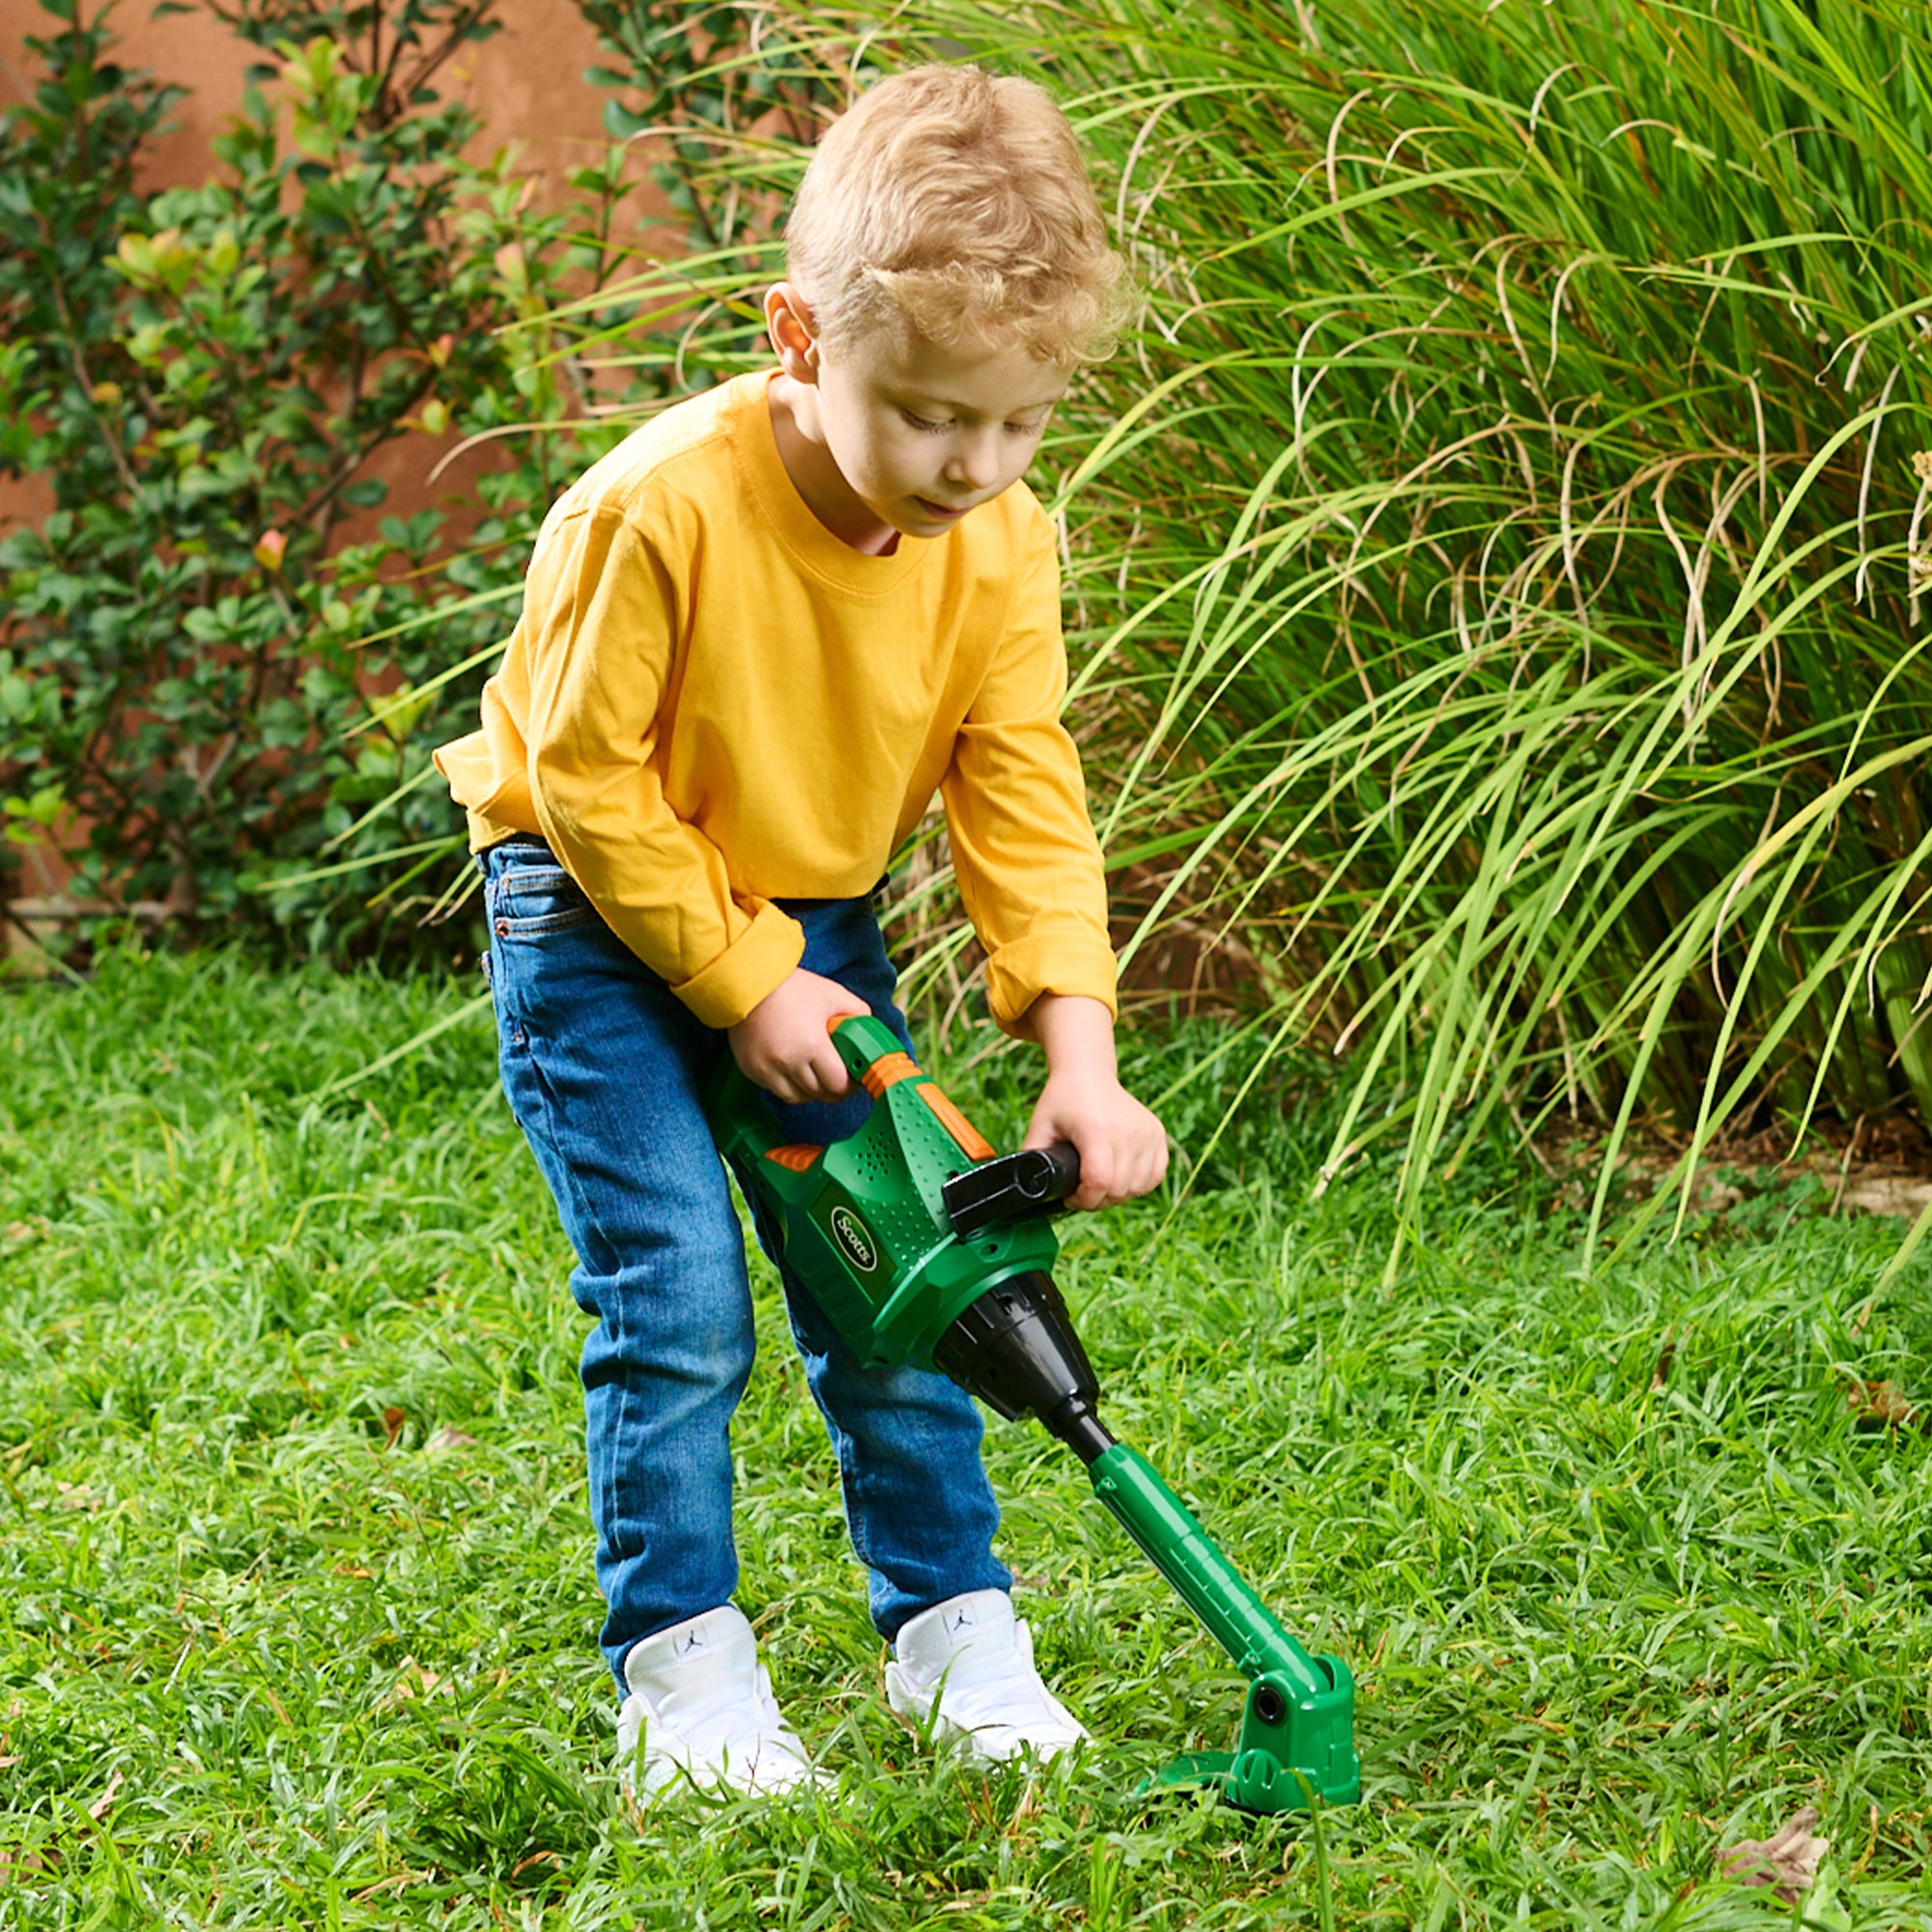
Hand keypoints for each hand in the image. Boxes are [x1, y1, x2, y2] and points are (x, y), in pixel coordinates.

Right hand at [728, 969, 869, 1104]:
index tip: (852, 1080)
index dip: (849, 1086)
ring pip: (795, 1098)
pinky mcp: (751, 1069)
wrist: (747, 981)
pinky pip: (774, 1089)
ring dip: (808, 1092)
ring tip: (814, 1077)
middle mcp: (788, 1061)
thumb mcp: (832, 994)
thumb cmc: (791, 986)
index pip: (837, 1084)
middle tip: (837, 1081)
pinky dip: (786, 1085)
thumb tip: (867, 1029)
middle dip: (831, 1090)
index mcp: (813, 1045)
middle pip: (818, 1094)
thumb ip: (856, 1012)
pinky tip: (792, 1070)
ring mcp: (766, 1068)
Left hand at [1020, 994, 1168, 1211]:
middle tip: (1082, 1192)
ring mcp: (1147, 1132)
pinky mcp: (1157, 1133)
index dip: (1083, 1199)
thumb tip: (1024, 1189)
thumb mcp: (1039, 1127)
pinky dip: (1139, 1183)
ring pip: (1138, 1187)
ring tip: (1099, 1182)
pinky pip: (1155, 1175)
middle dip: (1097, 1200)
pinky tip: (1122, 1176)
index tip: (1071, 1196)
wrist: (1088, 1073)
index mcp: (1097, 1130)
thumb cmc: (1061, 1100)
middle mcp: (1128, 1131)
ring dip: (1118, 1194)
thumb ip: (1030, 1158)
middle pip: (1119, 1190)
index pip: (1100, 1182)